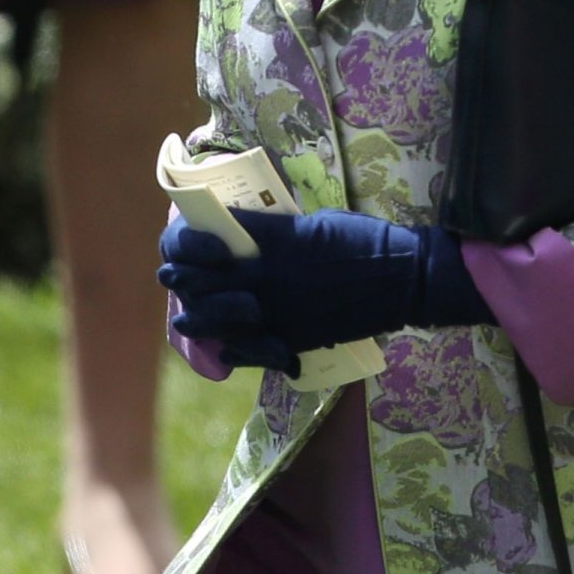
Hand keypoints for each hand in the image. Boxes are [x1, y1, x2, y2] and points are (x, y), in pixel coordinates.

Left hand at [158, 207, 492, 373]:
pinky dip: (236, 350)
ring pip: (225, 319)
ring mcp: (283, 311)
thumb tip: (255, 239)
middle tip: (169, 275)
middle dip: (185, 277)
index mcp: (276, 241)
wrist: (403, 278)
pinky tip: (223, 348)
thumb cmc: (365, 238)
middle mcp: (271, 277)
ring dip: (199, 318)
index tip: (180, 239)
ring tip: (184, 318)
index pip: (220, 239)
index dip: (193, 240)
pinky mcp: (298, 338)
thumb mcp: (319, 223)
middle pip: (212, 280)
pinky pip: (256, 349)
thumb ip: (282, 234)